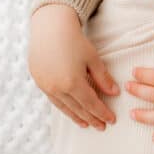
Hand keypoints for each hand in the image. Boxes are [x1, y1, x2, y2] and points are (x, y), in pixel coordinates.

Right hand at [28, 3, 118, 129]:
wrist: (49, 26)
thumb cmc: (74, 40)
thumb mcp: (93, 58)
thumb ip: (103, 78)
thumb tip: (114, 93)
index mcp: (72, 83)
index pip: (91, 104)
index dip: (102, 113)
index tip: (111, 120)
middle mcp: (57, 88)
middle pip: (78, 109)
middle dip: (91, 119)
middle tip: (101, 127)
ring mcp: (46, 86)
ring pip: (64, 107)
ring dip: (76, 117)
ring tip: (86, 124)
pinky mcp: (39, 81)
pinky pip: (53, 100)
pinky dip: (64, 107)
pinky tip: (70, 110)